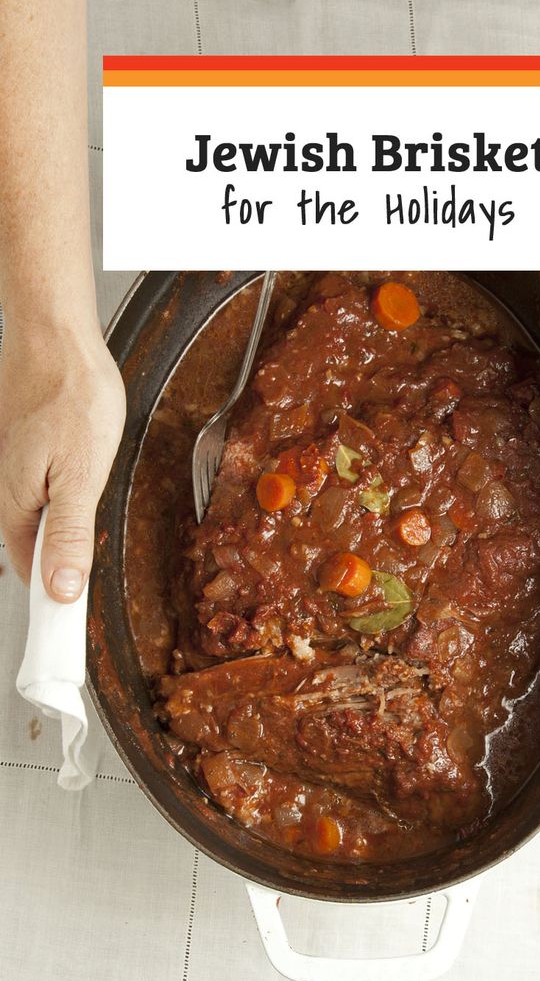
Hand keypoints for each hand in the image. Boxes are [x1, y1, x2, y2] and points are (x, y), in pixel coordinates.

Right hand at [0, 315, 125, 601]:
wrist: (56, 337)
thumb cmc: (70, 396)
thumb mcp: (80, 475)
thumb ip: (68, 534)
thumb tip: (60, 589)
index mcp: (16, 507)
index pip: (33, 578)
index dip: (57, 608)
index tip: (72, 643)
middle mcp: (8, 494)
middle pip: (35, 554)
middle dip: (63, 574)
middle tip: (91, 596)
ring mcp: (16, 474)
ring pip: (41, 525)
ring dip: (65, 541)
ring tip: (88, 553)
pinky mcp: (28, 455)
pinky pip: (44, 498)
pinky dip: (63, 510)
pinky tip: (81, 498)